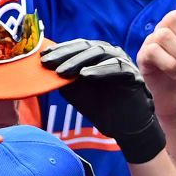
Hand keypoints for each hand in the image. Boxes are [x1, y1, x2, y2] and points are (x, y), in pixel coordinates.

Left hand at [41, 39, 164, 163]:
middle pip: (86, 47)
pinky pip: (116, 68)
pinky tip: (85, 75)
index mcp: (97, 55)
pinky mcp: (133, 74)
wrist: (125, 128)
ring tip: (62, 72)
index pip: (77, 47)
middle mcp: (111, 54)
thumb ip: (64, 80)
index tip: (42, 57)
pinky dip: (99, 70)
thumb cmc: (101, 108)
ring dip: (79, 61)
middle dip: (65, 55)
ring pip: (100, 54)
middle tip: (48, 63)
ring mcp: (123, 62)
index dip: (59, 50)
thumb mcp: (76, 93)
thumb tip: (43, 71)